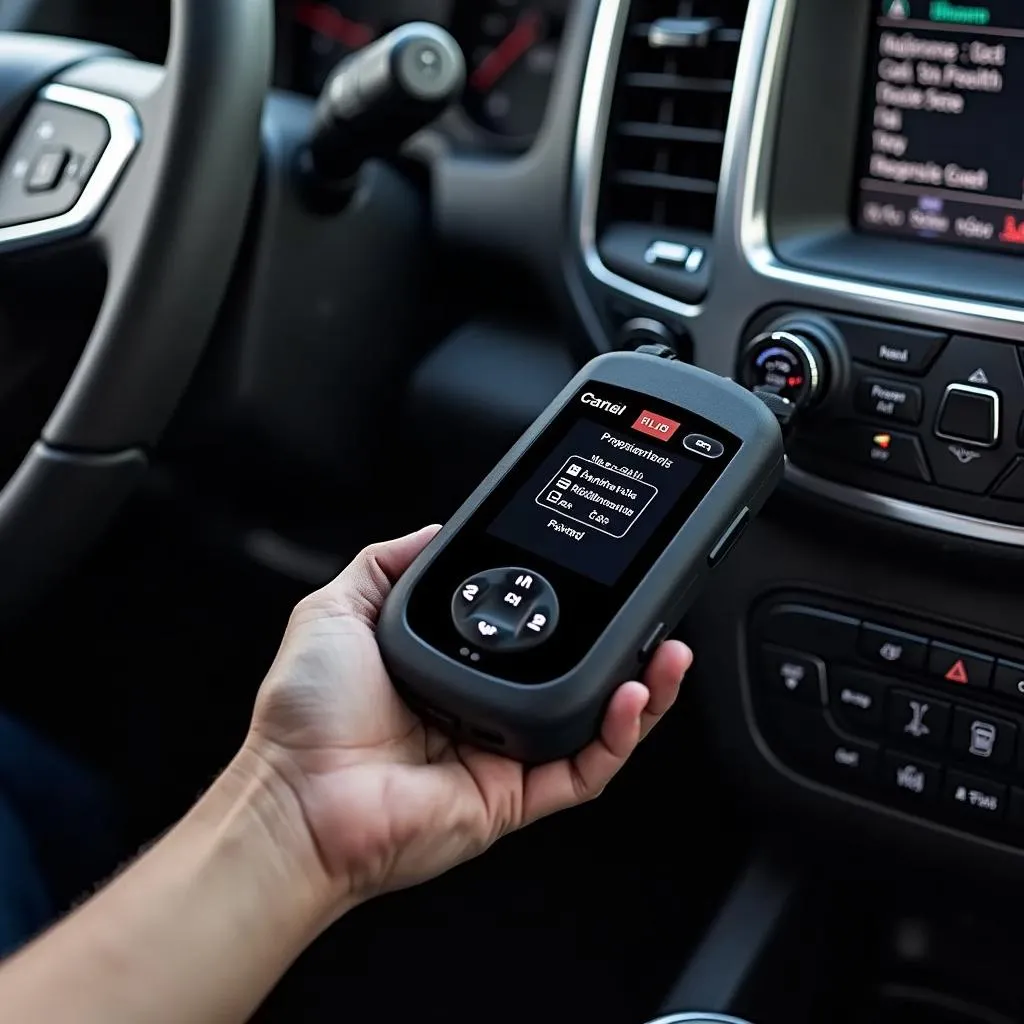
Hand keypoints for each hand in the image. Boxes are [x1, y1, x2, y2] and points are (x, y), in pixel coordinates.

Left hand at [246, 526, 691, 915]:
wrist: (295, 797)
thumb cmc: (304, 716)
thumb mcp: (338, 607)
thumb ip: (388, 562)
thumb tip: (435, 529)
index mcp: (447, 669)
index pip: (524, 633)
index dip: (564, 607)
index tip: (593, 575)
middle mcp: (481, 711)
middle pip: (568, 676)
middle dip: (619, 647)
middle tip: (649, 615)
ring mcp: (502, 756)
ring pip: (591, 721)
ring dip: (641, 689)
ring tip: (667, 653)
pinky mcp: (514, 797)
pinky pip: (584, 768)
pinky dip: (619, 737)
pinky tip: (635, 697)